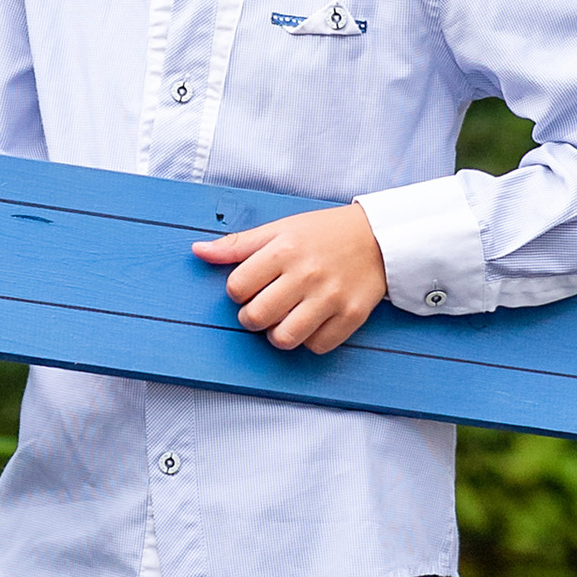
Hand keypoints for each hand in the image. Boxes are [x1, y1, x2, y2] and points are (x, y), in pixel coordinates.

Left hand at [192, 202, 385, 354]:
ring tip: (283, 320)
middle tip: (262, 309)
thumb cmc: (322, 233)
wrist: (378, 237)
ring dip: (277, 334)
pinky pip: (317, 346)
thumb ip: (237, 245)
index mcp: (284, 249)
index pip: (237, 287)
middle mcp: (307, 273)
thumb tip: (198, 252)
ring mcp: (331, 297)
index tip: (251, 287)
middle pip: (257, 316)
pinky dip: (309, 340)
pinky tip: (311, 323)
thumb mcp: (279, 229)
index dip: (238, 292)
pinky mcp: (352, 315)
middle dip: (252, 318)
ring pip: (284, 338)